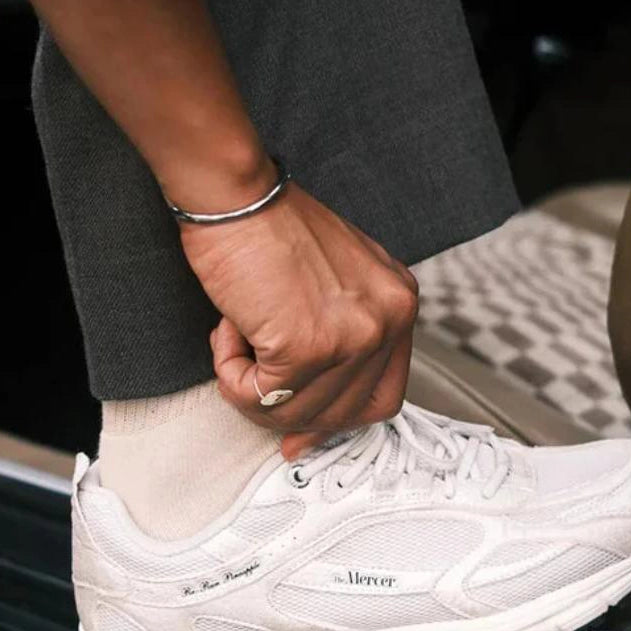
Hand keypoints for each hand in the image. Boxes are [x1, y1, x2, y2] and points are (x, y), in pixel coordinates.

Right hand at [179, 181, 418, 459]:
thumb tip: (312, 422)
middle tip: (249, 379)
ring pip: (296, 412)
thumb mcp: (334, 284)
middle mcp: (389, 321)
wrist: (236, 196)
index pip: (382, 396)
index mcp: (400, 304)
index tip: (297, 434)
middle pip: (341, 413)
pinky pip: (258, 396)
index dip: (335, 422)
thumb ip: (339, 342)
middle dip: (286, 410)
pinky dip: (231, 373)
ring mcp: (354, 336)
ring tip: (238, 335)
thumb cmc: (271, 229)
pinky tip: (230, 329)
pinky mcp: (309, 346)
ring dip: (251, 386)